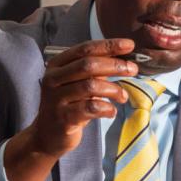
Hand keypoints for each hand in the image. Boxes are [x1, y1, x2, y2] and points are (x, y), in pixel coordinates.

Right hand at [3, 38, 136, 180]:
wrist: (47, 135)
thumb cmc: (68, 105)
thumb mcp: (78, 83)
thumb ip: (95, 70)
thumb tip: (123, 57)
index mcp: (57, 65)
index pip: (85, 49)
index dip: (109, 45)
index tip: (129, 45)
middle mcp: (53, 79)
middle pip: (88, 65)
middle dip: (115, 65)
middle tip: (132, 69)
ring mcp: (56, 99)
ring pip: (91, 86)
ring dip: (113, 89)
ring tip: (123, 96)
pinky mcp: (63, 118)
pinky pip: (90, 108)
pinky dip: (106, 108)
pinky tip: (112, 111)